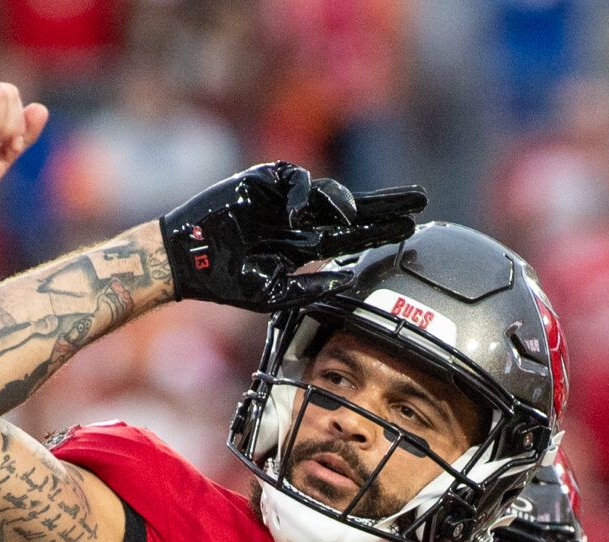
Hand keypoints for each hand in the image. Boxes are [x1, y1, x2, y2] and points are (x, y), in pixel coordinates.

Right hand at [160, 162, 425, 310]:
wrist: (188, 260)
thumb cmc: (226, 280)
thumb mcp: (273, 294)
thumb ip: (310, 289)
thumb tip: (349, 280)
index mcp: (307, 244)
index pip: (354, 235)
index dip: (383, 230)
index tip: (414, 228)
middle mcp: (302, 218)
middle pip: (353, 207)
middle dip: (386, 202)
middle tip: (420, 199)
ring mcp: (284, 198)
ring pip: (327, 191)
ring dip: (344, 202)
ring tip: (353, 215)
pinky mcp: (263, 180)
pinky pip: (293, 179)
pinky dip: (300, 195)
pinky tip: (297, 214)